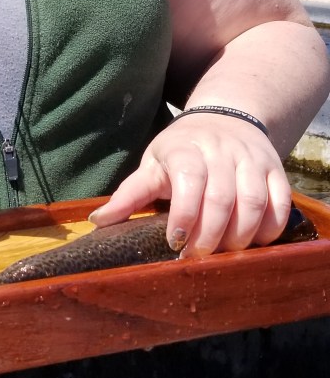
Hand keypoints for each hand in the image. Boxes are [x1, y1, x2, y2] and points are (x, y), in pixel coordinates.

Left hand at [88, 113, 292, 256]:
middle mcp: (221, 151)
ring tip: (224, 254)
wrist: (224, 120)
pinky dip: (270, 228)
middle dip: (209, 236)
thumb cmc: (180, 151)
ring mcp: (251, 160)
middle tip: (197, 256)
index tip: (175, 242)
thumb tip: (97, 221)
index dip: (184, 215)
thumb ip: (129, 195)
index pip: (188, 181)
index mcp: (185, 150)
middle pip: (222, 198)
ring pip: (253, 202)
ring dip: (240, 236)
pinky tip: (253, 242)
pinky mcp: (275, 170)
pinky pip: (280, 202)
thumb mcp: (152, 166)